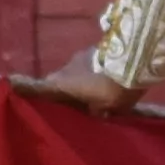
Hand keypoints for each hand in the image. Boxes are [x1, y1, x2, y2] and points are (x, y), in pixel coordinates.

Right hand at [6, 64, 143, 110]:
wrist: (135, 58)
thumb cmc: (113, 88)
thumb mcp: (104, 108)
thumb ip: (92, 112)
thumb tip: (91, 114)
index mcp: (60, 84)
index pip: (40, 91)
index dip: (34, 96)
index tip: (29, 102)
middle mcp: (64, 69)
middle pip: (58, 83)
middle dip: (63, 94)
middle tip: (70, 107)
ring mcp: (79, 57)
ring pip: (73, 74)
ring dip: (79, 84)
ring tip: (89, 97)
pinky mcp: (95, 51)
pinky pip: (87, 67)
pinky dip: (91, 76)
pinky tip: (102, 84)